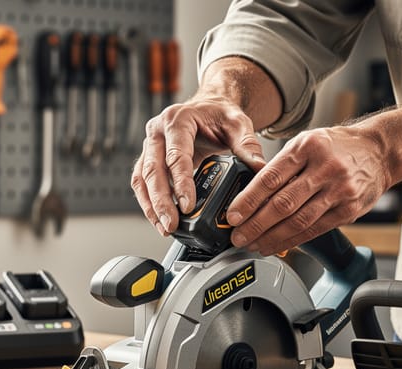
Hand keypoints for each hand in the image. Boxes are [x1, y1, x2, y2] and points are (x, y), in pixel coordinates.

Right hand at [130, 95, 266, 235]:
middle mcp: (158, 132)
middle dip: (160, 201)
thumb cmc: (219, 114)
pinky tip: (159, 220)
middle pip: (152, 170)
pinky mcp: (148, 159)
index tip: (188, 205)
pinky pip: (142, 183)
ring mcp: (150, 146)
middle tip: (171, 224)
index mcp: (177, 120)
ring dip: (150, 206)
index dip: (181, 182)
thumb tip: (259, 167)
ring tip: (164, 228)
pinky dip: (148, 203)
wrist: (208, 107)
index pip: (176, 155)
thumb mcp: (238, 123)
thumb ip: (247, 144)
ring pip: (142, 179)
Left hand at [226, 126, 392, 254]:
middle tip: (238, 237)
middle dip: (256, 224)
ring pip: (299, 221)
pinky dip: (292, 241)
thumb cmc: (336, 147)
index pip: (271, 177)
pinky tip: (276, 245)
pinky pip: (315, 229)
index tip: (232, 215)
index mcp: (307, 147)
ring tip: (253, 245)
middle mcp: (325, 169)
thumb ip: (281, 165)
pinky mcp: (349, 210)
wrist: (380, 151)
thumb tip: (248, 192)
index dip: (249, 200)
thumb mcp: (306, 142)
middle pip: (283, 203)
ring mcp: (339, 191)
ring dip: (271, 237)